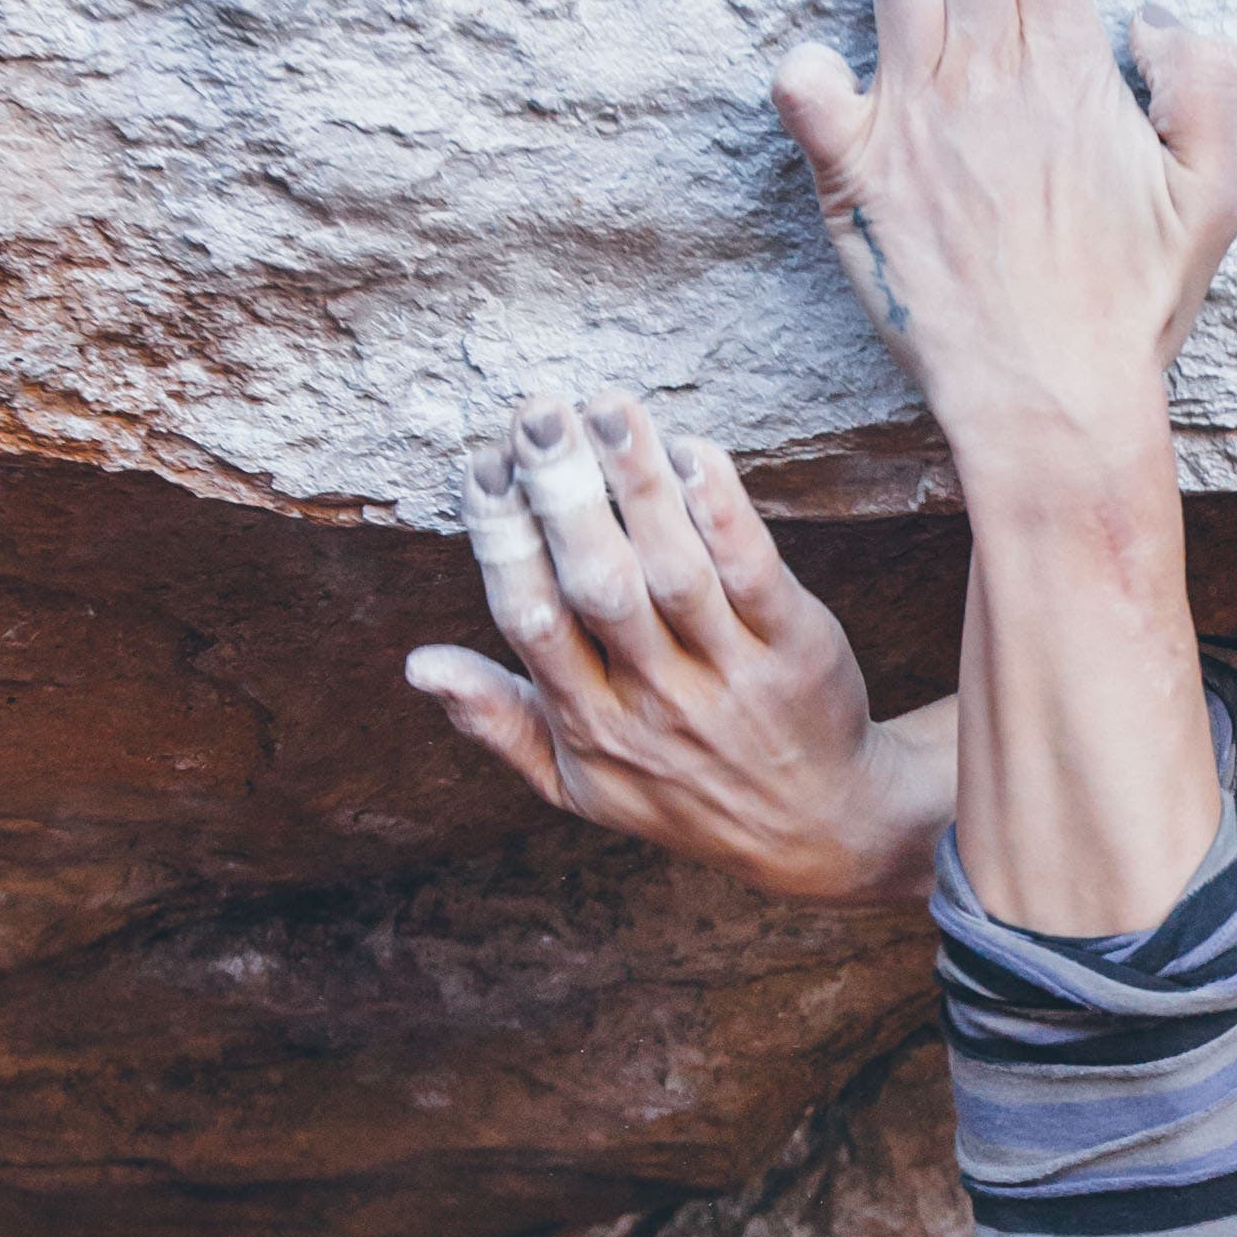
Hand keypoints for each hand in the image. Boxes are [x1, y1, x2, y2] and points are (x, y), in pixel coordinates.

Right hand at [405, 394, 953, 904]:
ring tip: (606, 409)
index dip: (503, 542)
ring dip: (638, 486)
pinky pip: (756, 573)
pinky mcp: (798, 649)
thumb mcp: (580, 784)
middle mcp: (658, 701)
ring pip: (675, 571)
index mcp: (591, 724)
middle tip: (536, 413)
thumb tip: (418, 666)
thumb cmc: (680, 787)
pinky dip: (724, 512)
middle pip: (599, 588)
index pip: (534, 621)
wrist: (818, 827)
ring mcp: (731, 676)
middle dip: (562, 497)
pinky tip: (692, 452)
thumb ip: (501, 722)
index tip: (481, 465)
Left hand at [773, 0, 1236, 489]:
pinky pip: (811, 99)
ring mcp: (918, 118)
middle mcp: (990, 72)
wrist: (1051, 398)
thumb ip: (1208, 86)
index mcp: (1074, 66)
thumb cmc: (1132, 305)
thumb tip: (1157, 9)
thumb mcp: (1218, 196)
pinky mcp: (860, 175)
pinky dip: (799, 61)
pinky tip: (795, 32)